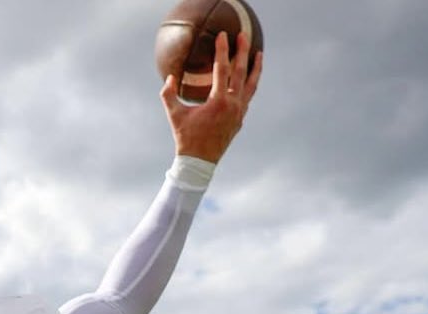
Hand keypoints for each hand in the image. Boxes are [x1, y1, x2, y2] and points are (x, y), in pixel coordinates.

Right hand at [161, 31, 262, 162]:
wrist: (199, 162)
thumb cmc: (186, 138)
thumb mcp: (174, 114)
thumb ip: (168, 94)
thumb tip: (169, 78)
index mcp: (218, 101)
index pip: (222, 69)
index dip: (222, 50)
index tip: (222, 36)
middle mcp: (233, 105)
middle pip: (241, 72)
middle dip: (242, 52)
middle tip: (244, 36)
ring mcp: (239, 112)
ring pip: (251, 85)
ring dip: (255, 68)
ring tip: (258, 54)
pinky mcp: (240, 119)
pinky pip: (248, 97)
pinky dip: (250, 85)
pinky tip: (249, 78)